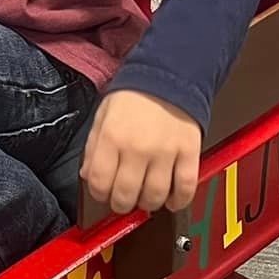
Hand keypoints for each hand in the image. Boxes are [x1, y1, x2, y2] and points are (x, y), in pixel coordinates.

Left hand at [81, 90, 201, 213]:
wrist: (169, 75)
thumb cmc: (135, 96)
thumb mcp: (103, 116)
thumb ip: (94, 148)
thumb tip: (89, 176)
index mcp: (112, 137)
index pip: (99, 183)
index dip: (99, 194)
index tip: (104, 192)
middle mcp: (137, 147)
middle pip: (125, 196)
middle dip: (121, 204)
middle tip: (123, 199)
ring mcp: (165, 151)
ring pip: (154, 196)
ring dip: (147, 204)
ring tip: (145, 197)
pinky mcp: (189, 152)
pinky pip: (185, 187)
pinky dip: (178, 201)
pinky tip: (171, 200)